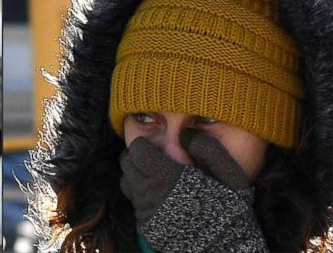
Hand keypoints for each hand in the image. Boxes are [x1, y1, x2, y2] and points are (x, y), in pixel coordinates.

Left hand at [122, 131, 266, 252]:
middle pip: (127, 164)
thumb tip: (186, 133)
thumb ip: (208, 149)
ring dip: (138, 177)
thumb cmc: (232, 212)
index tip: (159, 150)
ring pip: (128, 183)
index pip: (137, 149)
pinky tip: (163, 200)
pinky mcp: (148, 228)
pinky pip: (135, 205)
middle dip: (138, 158)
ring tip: (158, 180)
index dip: (146, 146)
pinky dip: (143, 199)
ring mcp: (148, 213)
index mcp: (168, 177)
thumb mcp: (231, 176)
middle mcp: (152, 195)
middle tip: (156, 161)